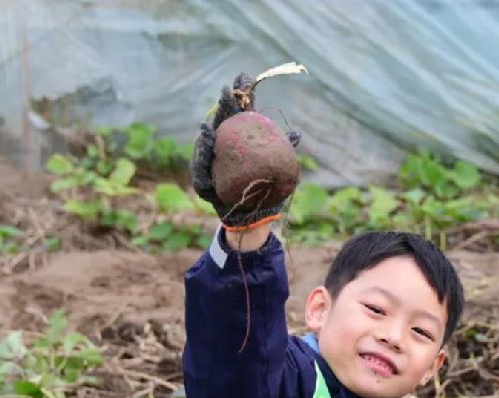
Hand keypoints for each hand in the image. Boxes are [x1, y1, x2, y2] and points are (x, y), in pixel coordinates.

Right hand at [189, 73, 301, 229]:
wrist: (252, 218)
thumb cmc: (264, 193)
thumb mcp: (278, 173)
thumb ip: (283, 152)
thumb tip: (296, 134)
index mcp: (241, 144)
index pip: (241, 116)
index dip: (241, 96)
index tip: (244, 77)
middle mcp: (224, 149)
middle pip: (223, 122)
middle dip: (224, 105)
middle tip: (227, 90)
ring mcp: (212, 163)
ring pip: (209, 141)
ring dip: (211, 125)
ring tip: (216, 111)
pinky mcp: (204, 180)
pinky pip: (203, 165)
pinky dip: (204, 152)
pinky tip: (206, 138)